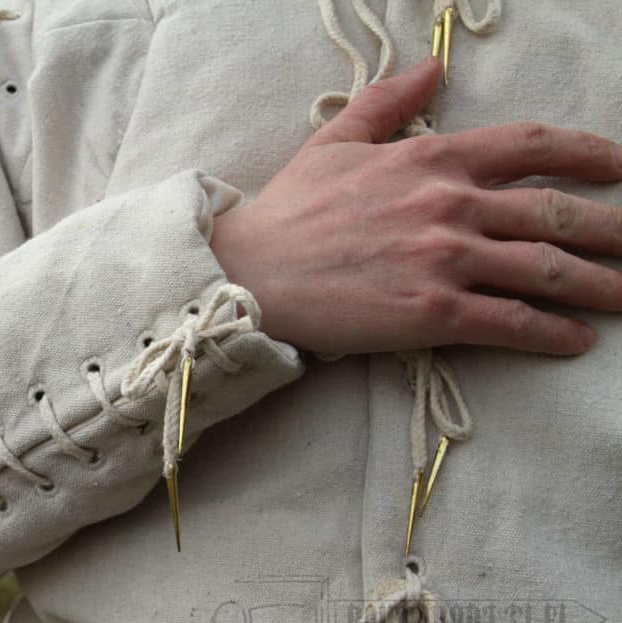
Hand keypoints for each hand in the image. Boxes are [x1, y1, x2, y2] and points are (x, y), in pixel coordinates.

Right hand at [211, 57, 621, 355]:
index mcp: (430, 158)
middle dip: (615, 230)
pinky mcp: (433, 312)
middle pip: (558, 214)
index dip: (590, 155)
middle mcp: (450, 203)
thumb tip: (431, 68)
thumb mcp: (335, 141)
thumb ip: (388, 100)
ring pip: (548, 271)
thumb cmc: (289, 211)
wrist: (252, 272)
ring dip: (601, 287)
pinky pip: (512, 322)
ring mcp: (445, 259)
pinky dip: (552, 334)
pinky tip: (576, 340)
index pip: (531, 147)